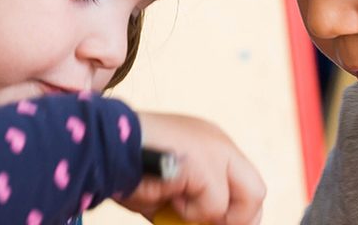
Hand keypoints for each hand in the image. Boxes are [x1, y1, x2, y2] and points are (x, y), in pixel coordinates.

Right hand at [115, 112, 264, 224]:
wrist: (99, 146)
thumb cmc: (123, 169)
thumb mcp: (164, 190)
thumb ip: (187, 205)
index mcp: (208, 143)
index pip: (242, 182)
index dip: (236, 212)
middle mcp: (218, 141)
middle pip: (257, 190)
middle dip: (241, 219)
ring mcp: (216, 149)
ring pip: (250, 197)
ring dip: (215, 215)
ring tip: (181, 208)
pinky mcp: (206, 163)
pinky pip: (215, 205)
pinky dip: (190, 212)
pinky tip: (167, 196)